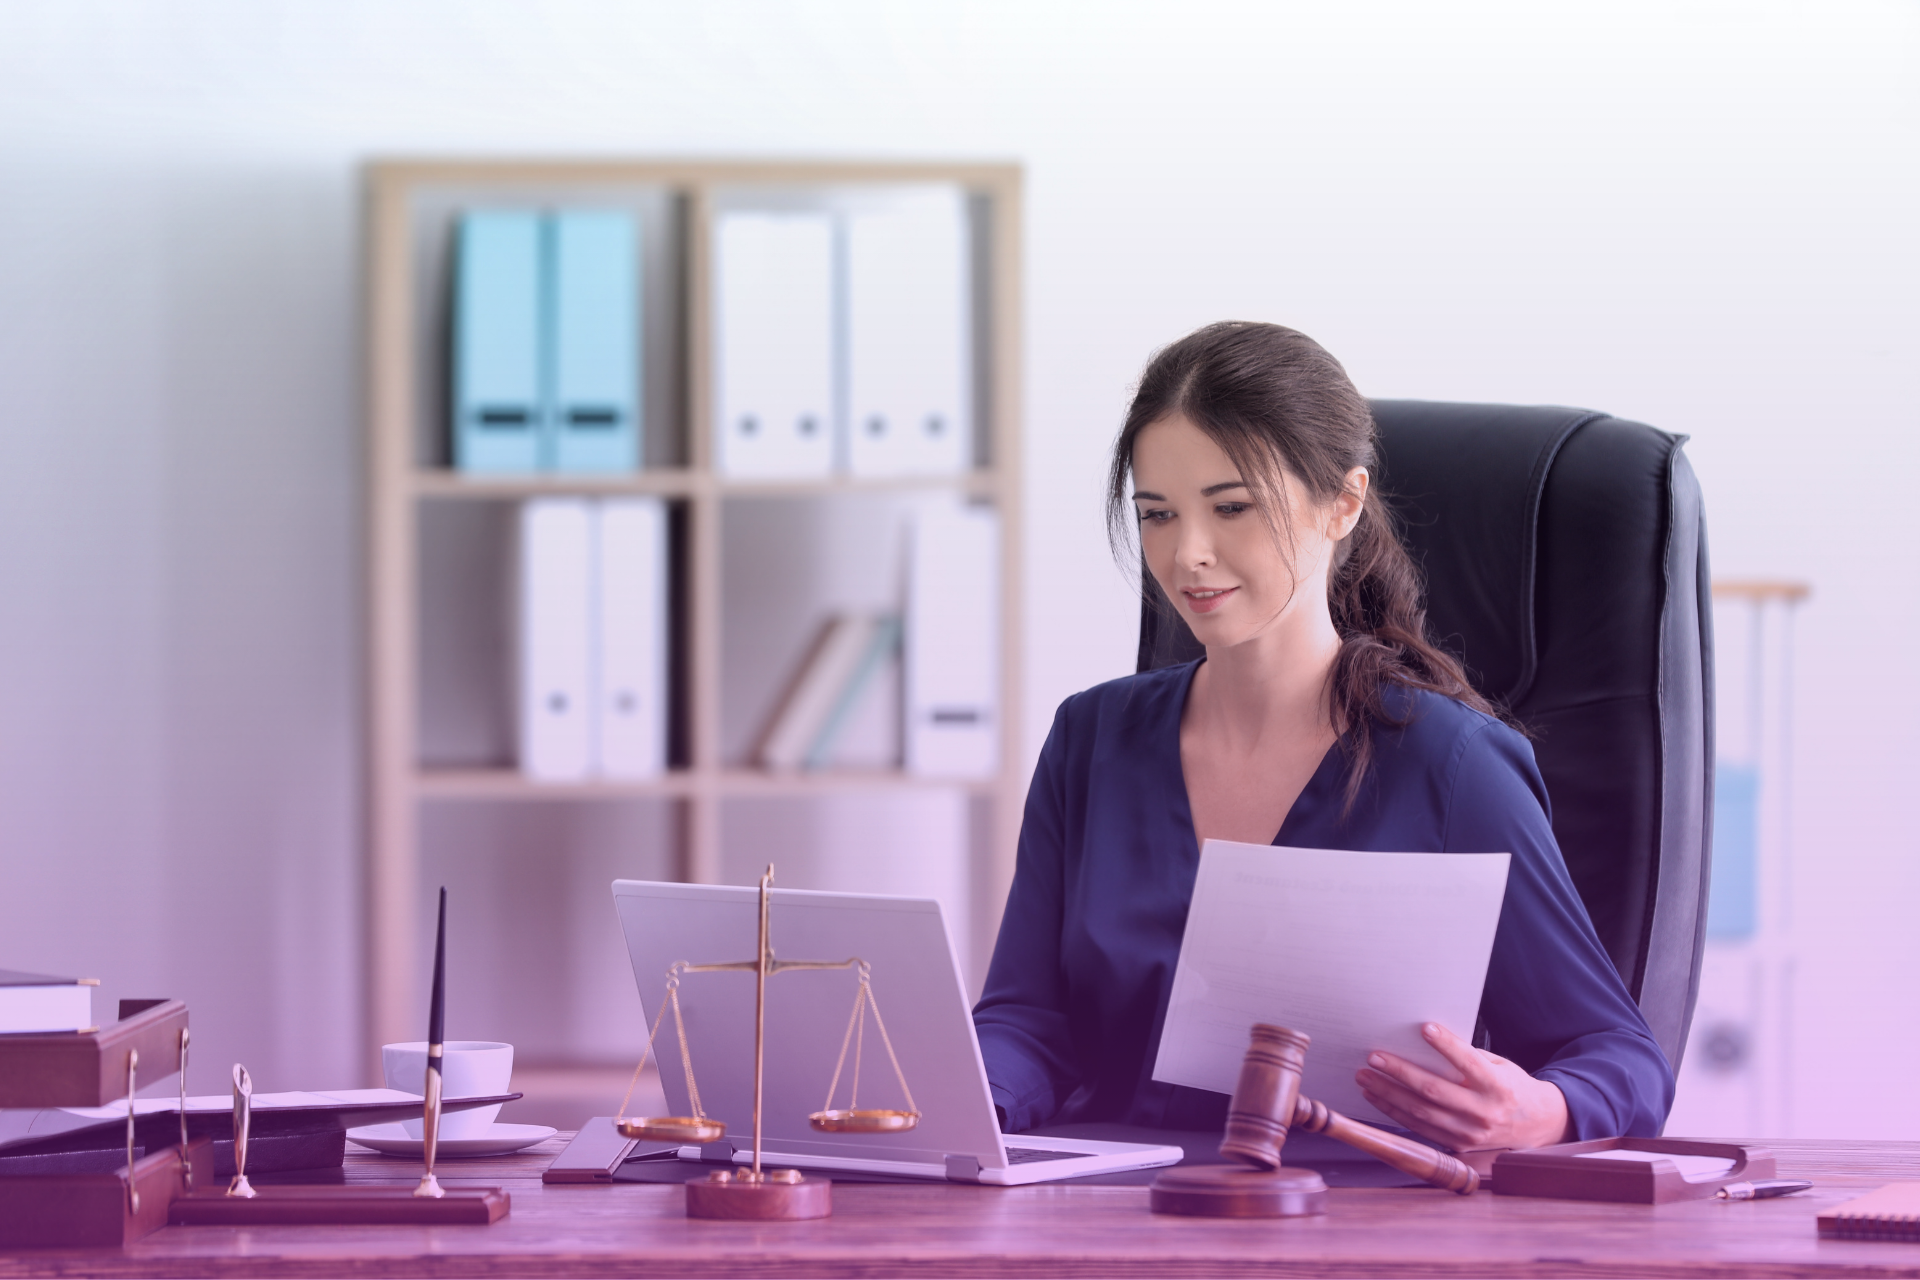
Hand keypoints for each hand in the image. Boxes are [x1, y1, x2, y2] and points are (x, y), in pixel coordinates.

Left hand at [1355, 1022, 1569, 1150]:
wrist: (1537, 1126)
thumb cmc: (1512, 1087)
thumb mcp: (1500, 1066)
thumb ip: (1469, 1058)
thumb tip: (1427, 1040)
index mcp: (1498, 1087)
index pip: (1469, 1063)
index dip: (1447, 1045)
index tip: (1425, 1028)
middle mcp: (1484, 1113)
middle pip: (1434, 1091)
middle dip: (1400, 1073)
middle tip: (1374, 1057)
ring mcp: (1470, 1133)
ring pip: (1421, 1113)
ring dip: (1388, 1094)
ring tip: (1366, 1077)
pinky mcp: (1458, 1146)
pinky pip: (1420, 1129)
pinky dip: (1395, 1112)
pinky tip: (1378, 1097)